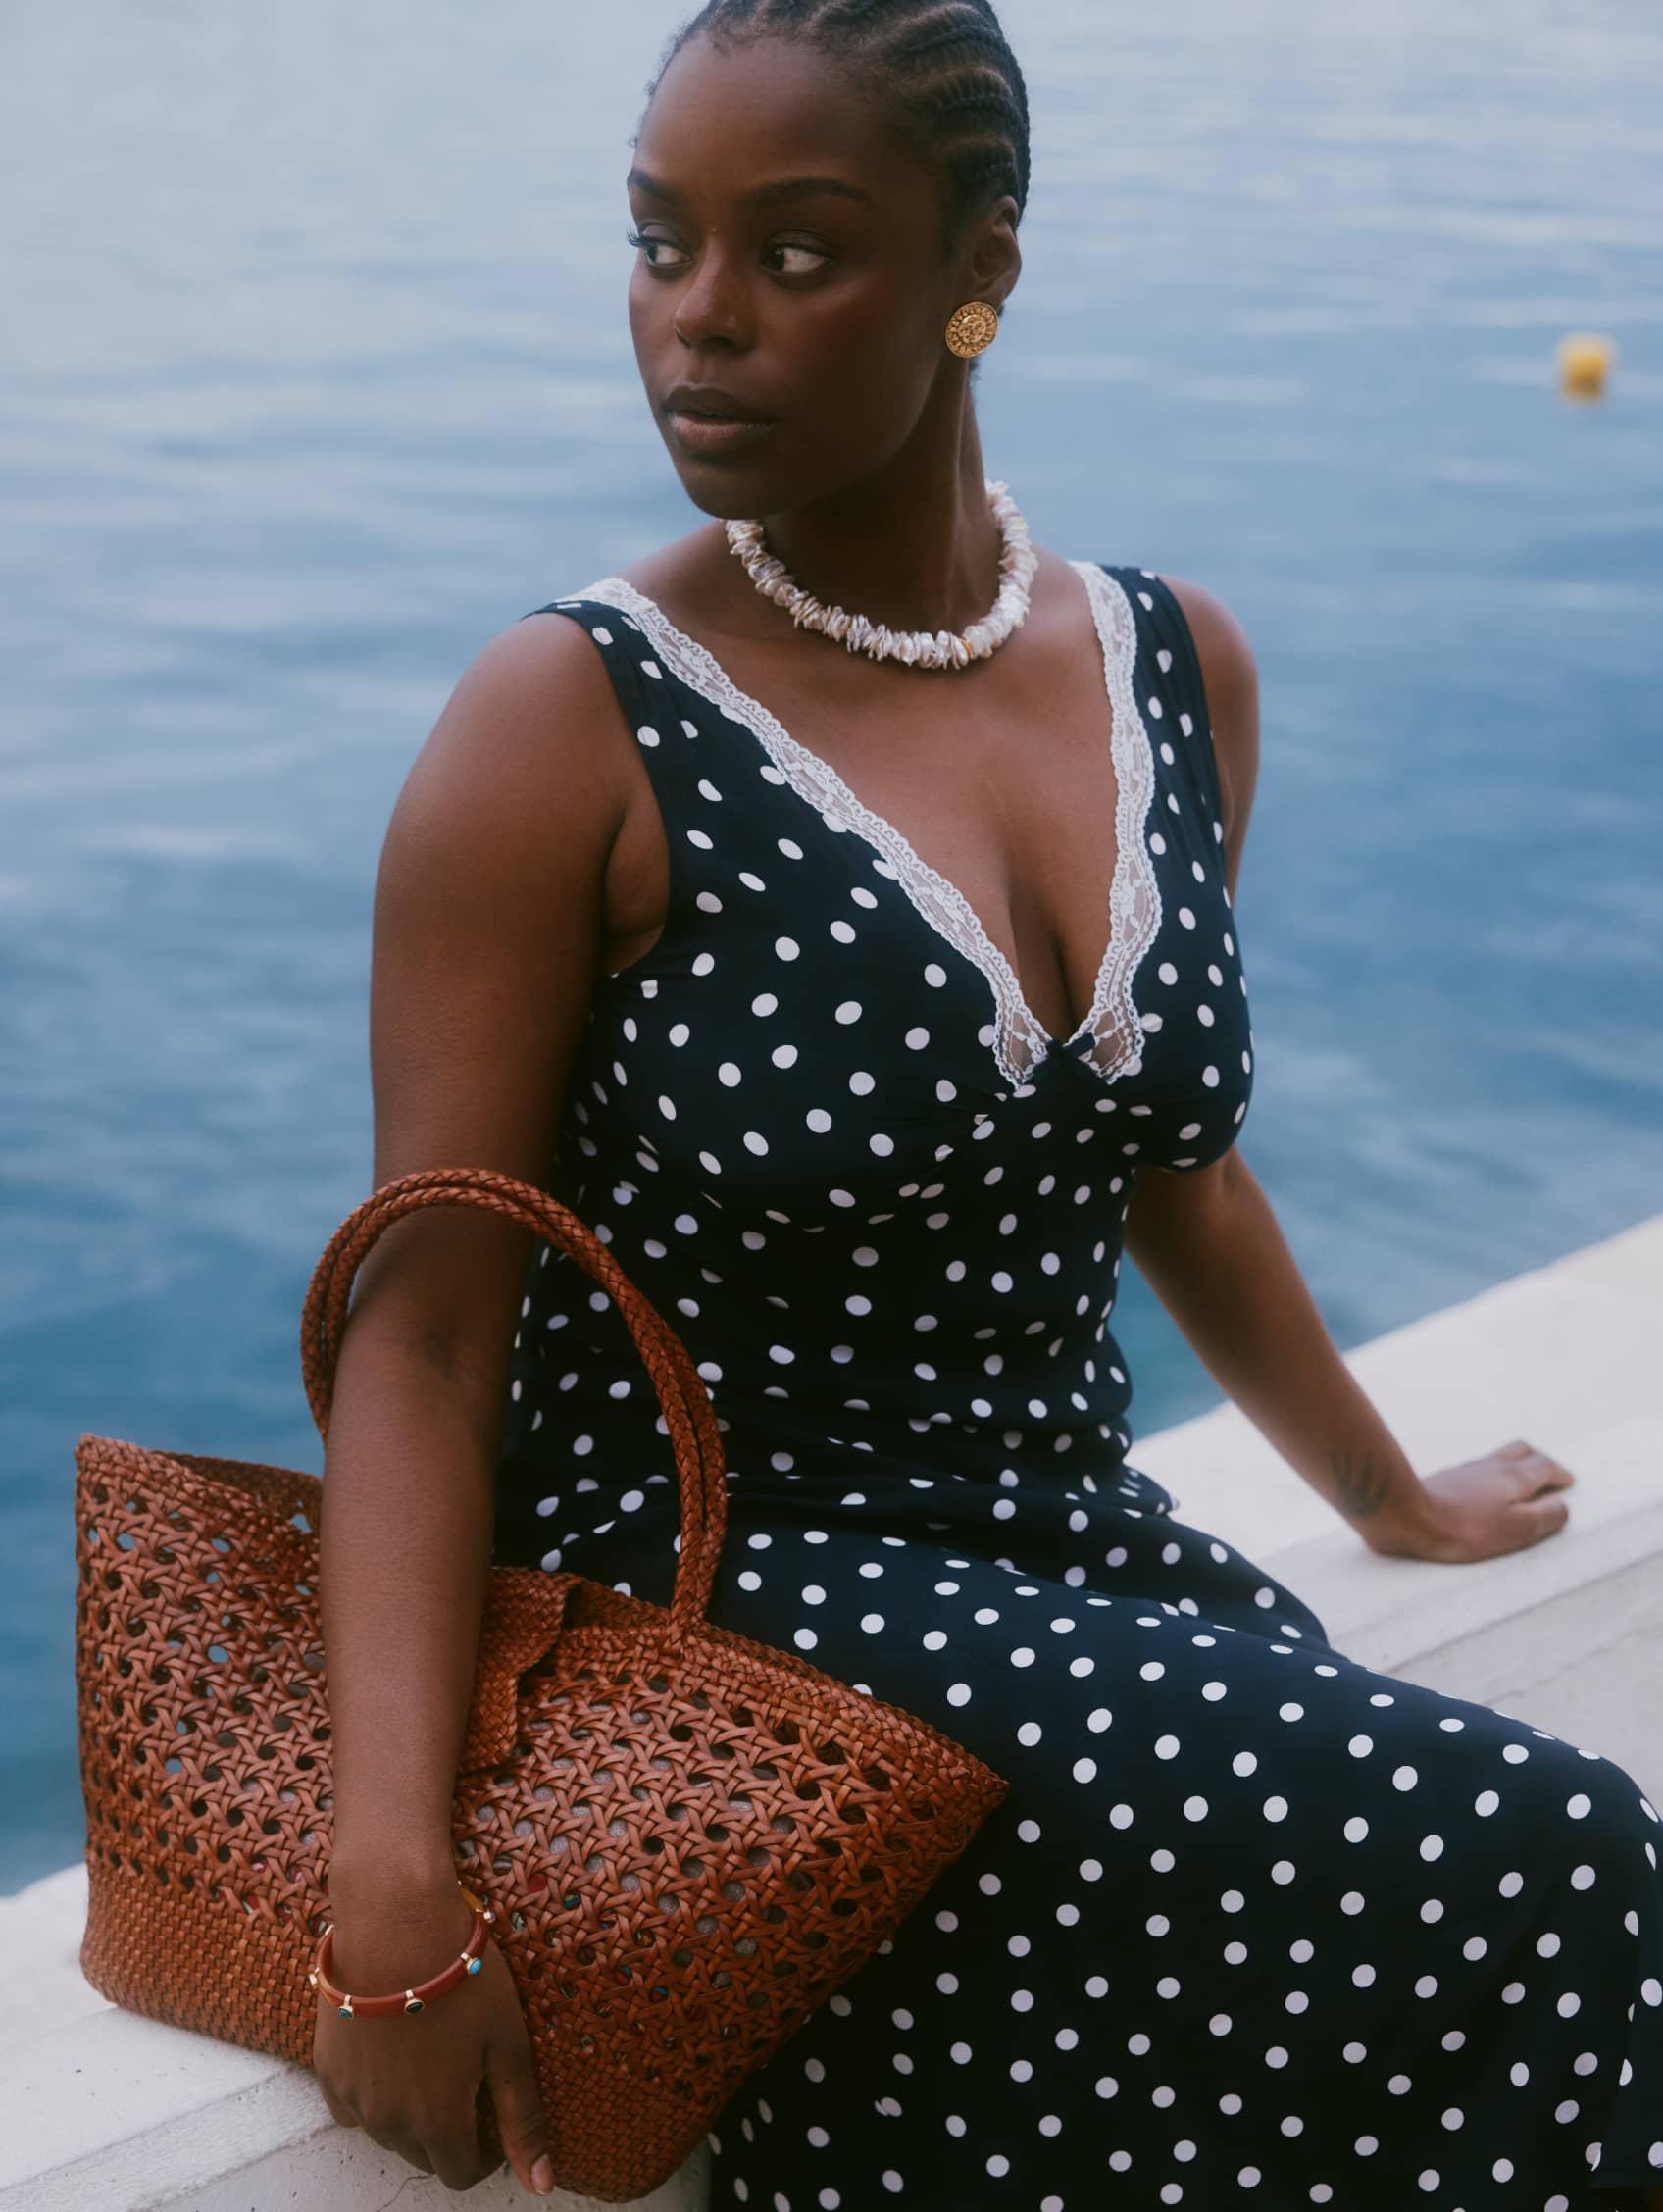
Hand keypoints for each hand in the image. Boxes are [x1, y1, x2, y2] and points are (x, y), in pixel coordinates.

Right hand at [313, 1872, 553, 2195]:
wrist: (396, 1924)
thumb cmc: (462, 1979)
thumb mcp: (508, 2044)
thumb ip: (522, 2119)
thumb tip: (541, 2184)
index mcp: (437, 2122)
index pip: (460, 2174)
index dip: (484, 2154)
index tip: (491, 2115)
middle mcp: (389, 2122)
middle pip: (423, 2154)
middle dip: (447, 2131)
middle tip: (464, 2078)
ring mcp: (353, 2098)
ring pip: (387, 2132)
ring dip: (410, 2113)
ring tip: (432, 2059)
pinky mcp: (327, 2069)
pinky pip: (351, 2106)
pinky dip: (372, 2095)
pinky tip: (392, 2055)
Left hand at [1361, 1438, 1574, 1563]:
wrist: (1408, 1515)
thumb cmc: (1466, 1527)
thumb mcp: (1517, 1529)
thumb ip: (1546, 1516)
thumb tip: (1563, 1505)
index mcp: (1513, 1476)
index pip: (1545, 1466)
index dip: (1559, 1474)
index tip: (1568, 1482)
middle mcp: (1490, 1465)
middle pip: (1521, 1451)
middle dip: (1540, 1461)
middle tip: (1549, 1475)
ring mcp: (1465, 1470)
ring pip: (1498, 1458)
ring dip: (1515, 1466)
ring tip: (1520, 1483)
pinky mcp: (1445, 1480)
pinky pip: (1477, 1471)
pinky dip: (1492, 1476)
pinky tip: (1484, 1492)